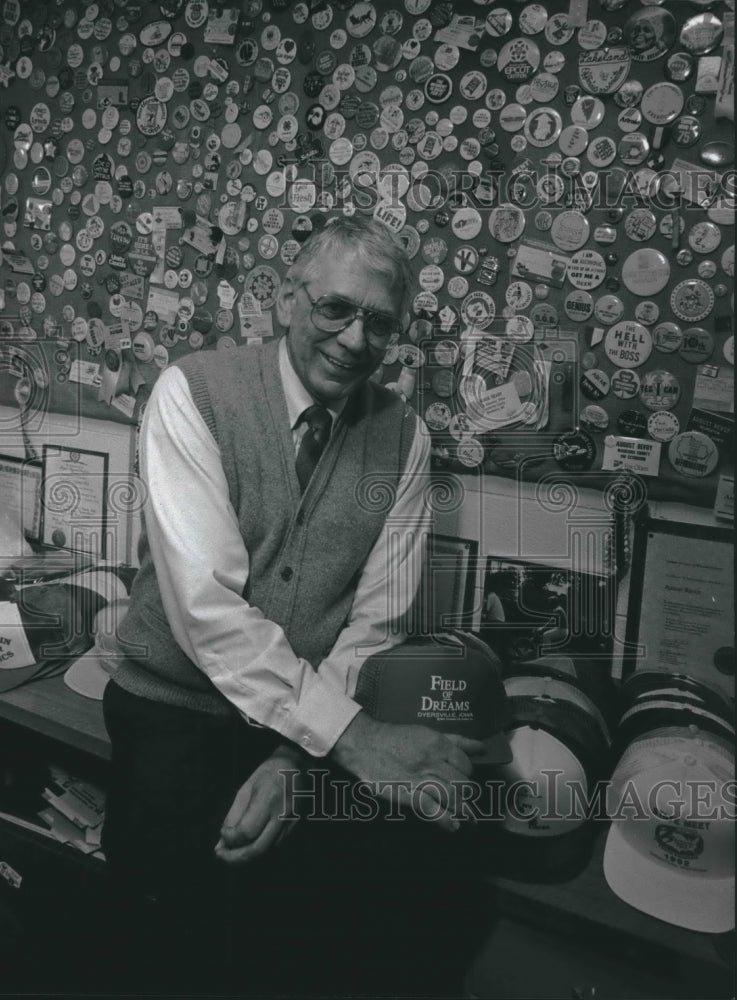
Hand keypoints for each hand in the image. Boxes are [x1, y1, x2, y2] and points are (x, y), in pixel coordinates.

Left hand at [214, 745, 303, 864]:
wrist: (298, 766)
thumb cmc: (269, 774)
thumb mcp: (246, 788)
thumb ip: (234, 815)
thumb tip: (222, 841)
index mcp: (268, 799)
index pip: (247, 831)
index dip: (230, 837)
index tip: (222, 834)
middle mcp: (282, 815)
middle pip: (258, 848)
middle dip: (236, 858)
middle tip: (221, 855)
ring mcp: (290, 824)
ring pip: (266, 851)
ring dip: (245, 857)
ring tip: (230, 853)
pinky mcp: (294, 828)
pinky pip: (273, 846)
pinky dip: (258, 850)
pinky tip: (247, 846)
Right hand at [331, 712, 484, 832]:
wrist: (364, 744)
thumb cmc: (395, 738)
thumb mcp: (427, 733)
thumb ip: (456, 741)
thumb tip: (480, 747)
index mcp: (438, 744)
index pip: (466, 764)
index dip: (469, 775)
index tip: (467, 782)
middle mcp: (432, 761)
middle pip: (462, 783)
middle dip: (469, 796)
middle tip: (471, 804)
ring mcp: (420, 779)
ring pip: (452, 798)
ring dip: (465, 812)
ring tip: (470, 820)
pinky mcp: (407, 794)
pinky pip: (432, 810)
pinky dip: (445, 820)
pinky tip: (453, 826)